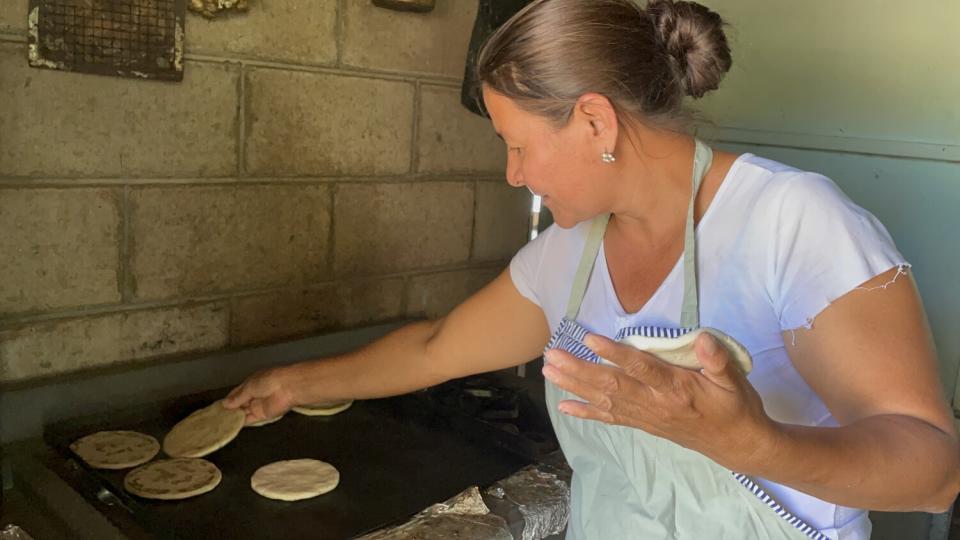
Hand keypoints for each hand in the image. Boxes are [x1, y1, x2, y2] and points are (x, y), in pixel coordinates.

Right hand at [223, 366, 297, 424]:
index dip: (228, 399)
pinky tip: (231, 426)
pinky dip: (241, 423)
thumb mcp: (249, 387)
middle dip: (230, 409)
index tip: (218, 406)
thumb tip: (225, 404)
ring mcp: (258, 405)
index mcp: (251, 384)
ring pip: (244, 412)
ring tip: (220, 423)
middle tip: (217, 417)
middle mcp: (254, 395)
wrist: (287, 388)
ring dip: (234, 417)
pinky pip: (250, 420)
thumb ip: (237, 397)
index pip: (236, 393)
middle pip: (240, 404)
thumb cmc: (268, 381)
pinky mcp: (262, 415)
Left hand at [541, 332, 779, 472]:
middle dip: (579, 370)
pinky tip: (564, 406)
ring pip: (605, 400)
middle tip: (552, 355)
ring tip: (550, 372)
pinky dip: (586, 412)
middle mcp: (655, 404)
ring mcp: (646, 416)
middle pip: (612, 384)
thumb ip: (717, 359)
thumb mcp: (735, 380)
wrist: (737, 445)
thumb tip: (702, 337)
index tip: (589, 339)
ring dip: (575, 386)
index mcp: (676, 388)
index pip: (640, 368)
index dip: (614, 353)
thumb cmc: (736, 406)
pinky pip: (610, 418)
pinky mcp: (643, 424)